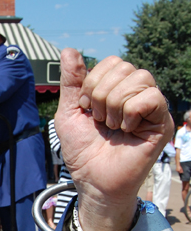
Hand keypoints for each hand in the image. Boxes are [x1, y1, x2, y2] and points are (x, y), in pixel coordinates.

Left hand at [55, 49, 172, 230]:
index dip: (92, 84)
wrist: (93, 180)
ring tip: (112, 126)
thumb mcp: (69, 113)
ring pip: (139, 77)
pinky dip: (131, 112)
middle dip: (101, 94)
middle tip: (99, 120)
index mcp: (115, 89)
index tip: (87, 110)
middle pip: (124, 66)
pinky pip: (152, 97)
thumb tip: (69, 50)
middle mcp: (135, 94)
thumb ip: (71, 82)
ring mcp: (150, 107)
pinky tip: (126, 129)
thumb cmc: (82, 151)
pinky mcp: (161, 122)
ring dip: (115, 104)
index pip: (111, 62)